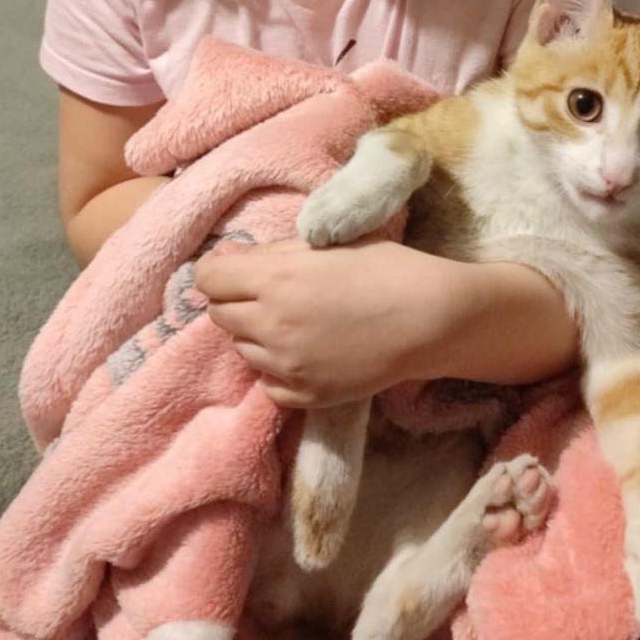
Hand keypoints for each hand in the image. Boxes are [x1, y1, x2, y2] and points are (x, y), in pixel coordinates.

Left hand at [195, 237, 455, 408]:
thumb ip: (272, 253)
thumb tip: (228, 258)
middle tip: (272, 293)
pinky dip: (277, 368)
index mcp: (275, 279)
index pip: (208, 278)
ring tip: (296, 322)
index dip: (219, 270)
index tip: (236, 270)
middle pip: (219, 314)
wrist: (431, 319)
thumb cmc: (386, 268)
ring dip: (256, 334)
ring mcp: (286, 366)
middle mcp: (271, 325)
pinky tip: (307, 351)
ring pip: (241, 349)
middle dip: (236, 300)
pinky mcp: (304, 395)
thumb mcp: (327, 244)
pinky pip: (267, 382)